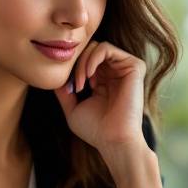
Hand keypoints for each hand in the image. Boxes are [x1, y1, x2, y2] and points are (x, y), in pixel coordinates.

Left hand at [53, 40, 147, 158]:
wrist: (113, 140)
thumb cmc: (95, 130)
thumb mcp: (72, 109)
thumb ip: (63, 91)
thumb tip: (53, 76)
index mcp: (103, 80)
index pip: (84, 59)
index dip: (72, 69)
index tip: (67, 88)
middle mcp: (115, 72)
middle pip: (89, 50)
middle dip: (76, 64)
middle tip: (73, 85)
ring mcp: (125, 68)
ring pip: (96, 47)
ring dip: (82, 62)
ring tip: (80, 82)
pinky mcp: (134, 66)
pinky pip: (106, 48)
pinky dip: (92, 58)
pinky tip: (89, 76)